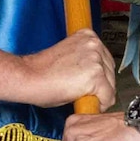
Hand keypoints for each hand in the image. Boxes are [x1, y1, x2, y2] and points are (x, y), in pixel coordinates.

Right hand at [0, 29, 114, 109]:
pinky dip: (99, 104)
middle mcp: (94, 44)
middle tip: (81, 92)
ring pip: (111, 85)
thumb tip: (98, 75)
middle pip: (110, 72)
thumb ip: (86, 60)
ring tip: (78, 95)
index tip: (86, 83)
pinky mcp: (95, 75)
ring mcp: (96, 59)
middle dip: (100, 86)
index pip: (105, 60)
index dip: (98, 76)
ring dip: (98, 95)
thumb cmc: (42, 71)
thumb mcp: (69, 56)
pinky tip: (83, 101)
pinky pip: (108, 96)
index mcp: (88, 36)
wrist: (28, 77)